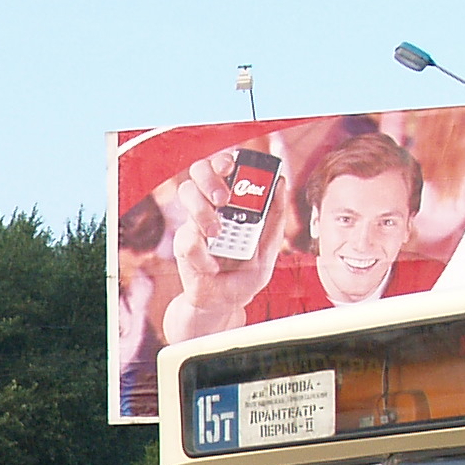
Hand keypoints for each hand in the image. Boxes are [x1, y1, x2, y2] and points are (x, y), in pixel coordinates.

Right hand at [155, 144, 292, 342]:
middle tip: (223, 199)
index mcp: (231, 203)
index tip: (233, 165)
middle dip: (210, 178)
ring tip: (217, 233)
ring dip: (202, 211)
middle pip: (198, 172)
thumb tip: (280, 183)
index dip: (224, 160)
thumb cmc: (245, 275)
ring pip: (187, 195)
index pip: (222, 168)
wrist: (224, 304)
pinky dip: (202, 255)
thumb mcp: (269, 249)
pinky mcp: (184, 246)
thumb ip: (275, 218)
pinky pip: (187, 239)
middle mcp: (210, 208)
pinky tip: (212, 267)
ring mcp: (194, 225)